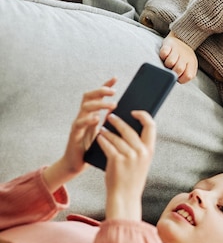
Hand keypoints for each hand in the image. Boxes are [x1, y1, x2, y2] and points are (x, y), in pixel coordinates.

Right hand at [43, 78, 116, 192]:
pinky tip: (97, 118)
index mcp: (91, 114)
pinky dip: (88, 120)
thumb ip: (111, 121)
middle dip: (100, 91)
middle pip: (88, 97)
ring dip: (99, 104)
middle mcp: (83, 116)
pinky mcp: (74, 135)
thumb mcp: (105, 132)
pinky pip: (79, 124)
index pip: (97, 96)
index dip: (105, 86)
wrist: (77, 164)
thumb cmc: (92, 148)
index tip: (116, 78)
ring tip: (112, 104)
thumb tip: (128, 113)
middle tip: (114, 92)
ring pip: (85, 108)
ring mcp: (78, 125)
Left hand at [98, 110, 155, 220]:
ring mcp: (129, 156)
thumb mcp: (141, 162)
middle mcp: (141, 152)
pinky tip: (98, 137)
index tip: (134, 112)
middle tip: (110, 116)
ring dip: (107, 131)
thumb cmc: (131, 179)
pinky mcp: (116, 160)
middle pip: (129, 128)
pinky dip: (102, 140)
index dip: (143, 115)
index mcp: (150, 150)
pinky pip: (107, 145)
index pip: (151, 125)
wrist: (124, 197)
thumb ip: (139, 147)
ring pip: (116, 136)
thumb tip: (129, 128)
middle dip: (118, 121)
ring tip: (102, 128)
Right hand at [159, 32, 197, 83]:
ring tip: (168, 63)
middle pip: (178, 69)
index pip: (188, 76)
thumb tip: (175, 84)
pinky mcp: (169, 44)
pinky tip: (165, 55)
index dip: (181, 79)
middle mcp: (185, 57)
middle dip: (173, 72)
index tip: (178, 77)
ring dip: (167, 64)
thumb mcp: (189, 67)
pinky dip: (163, 55)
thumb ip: (185, 76)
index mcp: (192, 64)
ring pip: (170, 62)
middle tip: (171, 70)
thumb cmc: (184, 59)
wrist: (183, 40)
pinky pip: (164, 52)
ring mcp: (177, 50)